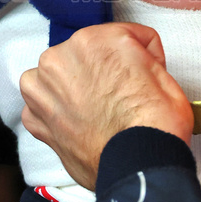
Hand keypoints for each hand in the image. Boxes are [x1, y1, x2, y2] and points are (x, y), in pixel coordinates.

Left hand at [20, 23, 193, 189]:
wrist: (139, 165)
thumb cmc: (153, 125)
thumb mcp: (164, 74)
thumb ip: (141, 55)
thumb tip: (133, 60)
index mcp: (95, 39)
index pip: (119, 36)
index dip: (135, 55)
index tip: (139, 70)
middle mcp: (62, 57)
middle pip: (84, 53)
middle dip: (100, 69)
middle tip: (120, 94)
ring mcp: (43, 88)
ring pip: (57, 75)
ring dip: (72, 86)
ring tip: (96, 108)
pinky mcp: (36, 119)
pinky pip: (42, 104)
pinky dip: (57, 111)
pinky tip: (79, 122)